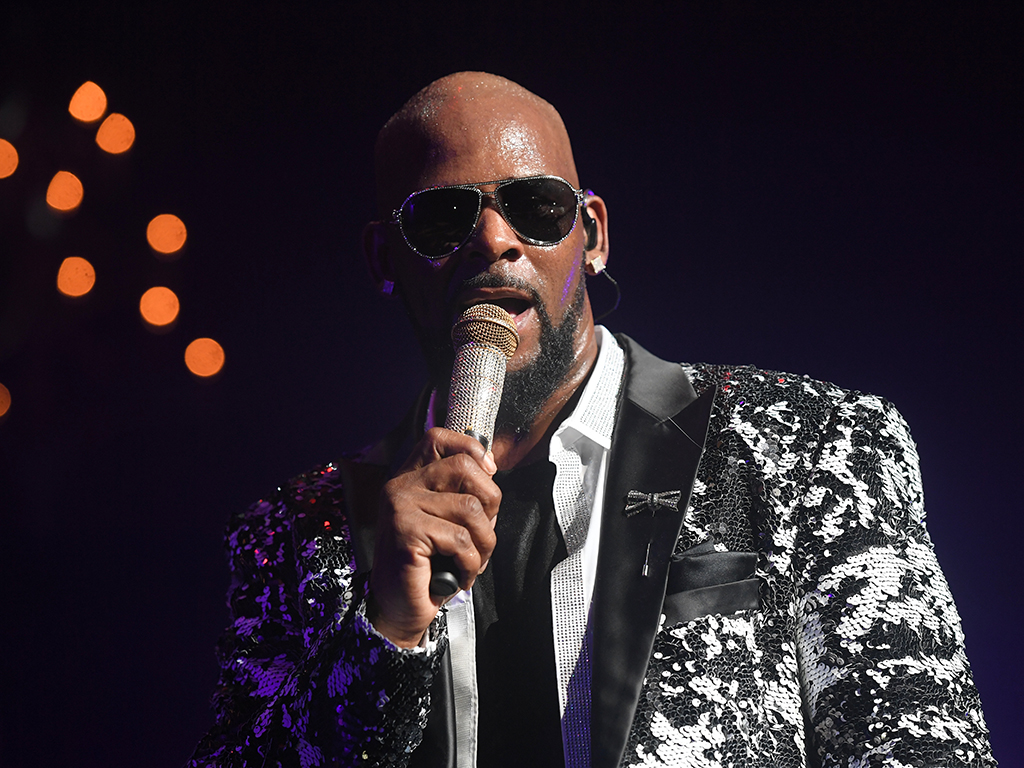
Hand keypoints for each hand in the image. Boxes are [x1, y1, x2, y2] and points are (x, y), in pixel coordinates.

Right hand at [368, 428, 499, 647]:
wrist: (397, 608)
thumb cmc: (427, 567)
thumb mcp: (444, 521)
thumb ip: (460, 494)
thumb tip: (492, 469)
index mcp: (409, 478)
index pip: (439, 439)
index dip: (471, 449)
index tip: (489, 473)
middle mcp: (400, 486)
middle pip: (463, 467)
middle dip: (489, 502)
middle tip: (482, 533)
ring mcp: (401, 506)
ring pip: (470, 509)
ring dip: (484, 542)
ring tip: (473, 560)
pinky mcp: (407, 532)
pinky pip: (461, 540)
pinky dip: (471, 564)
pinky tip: (460, 575)